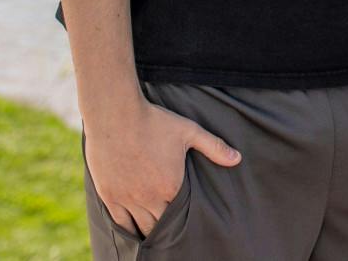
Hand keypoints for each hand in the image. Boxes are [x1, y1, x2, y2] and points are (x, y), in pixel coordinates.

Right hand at [85, 99, 240, 237]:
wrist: (116, 115)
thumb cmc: (154, 122)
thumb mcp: (189, 131)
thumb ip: (214, 147)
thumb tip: (237, 159)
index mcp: (171, 186)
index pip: (180, 214)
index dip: (183, 218)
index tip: (186, 219)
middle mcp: (149, 197)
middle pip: (160, 225)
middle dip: (167, 227)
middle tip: (171, 228)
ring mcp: (128, 198)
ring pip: (141, 227)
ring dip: (149, 230)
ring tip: (155, 230)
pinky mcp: (110, 196)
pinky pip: (120, 223)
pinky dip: (128, 229)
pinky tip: (133, 231)